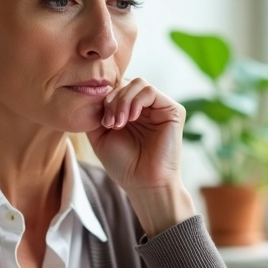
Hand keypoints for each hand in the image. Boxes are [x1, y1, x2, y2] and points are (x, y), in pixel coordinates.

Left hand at [86, 77, 194, 235]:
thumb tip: (94, 91)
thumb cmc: (124, 165)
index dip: (105, 99)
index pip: (116, 88)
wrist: (143, 184)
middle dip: (112, 100)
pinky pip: (150, 91)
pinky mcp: (173, 111)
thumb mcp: (100, 135)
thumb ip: (96, 112)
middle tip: (109, 124)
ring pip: (138, 83)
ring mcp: (160, 108)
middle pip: (126, 83)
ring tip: (119, 123)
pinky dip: (136, 101)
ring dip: (123, 101)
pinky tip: (132, 118)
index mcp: (131, 111)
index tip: (101, 123)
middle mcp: (147, 108)